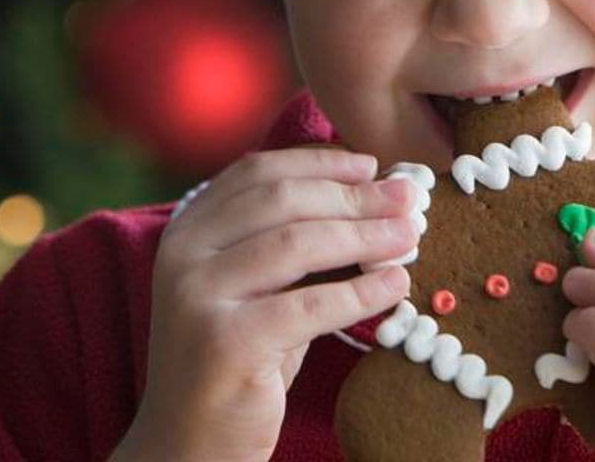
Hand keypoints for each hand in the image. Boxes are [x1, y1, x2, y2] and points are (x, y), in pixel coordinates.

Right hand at [125, 147, 416, 461]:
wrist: (187, 449)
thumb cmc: (236, 361)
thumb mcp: (255, 289)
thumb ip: (289, 243)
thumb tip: (371, 199)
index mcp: (187, 230)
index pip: (256, 172)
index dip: (316, 162)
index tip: (369, 164)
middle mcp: (184, 254)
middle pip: (280, 200)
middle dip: (351, 195)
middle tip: (407, 197)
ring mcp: (197, 296)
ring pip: (296, 243)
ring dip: (364, 235)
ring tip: (411, 236)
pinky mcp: (224, 343)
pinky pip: (307, 306)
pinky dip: (359, 292)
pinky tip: (396, 287)